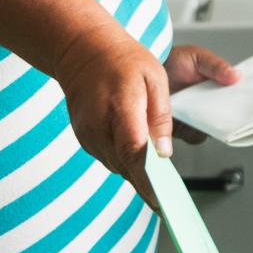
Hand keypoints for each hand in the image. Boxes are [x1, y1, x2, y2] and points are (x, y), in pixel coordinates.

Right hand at [51, 28, 179, 209]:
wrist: (83, 49)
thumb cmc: (122, 59)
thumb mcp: (155, 78)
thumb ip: (161, 116)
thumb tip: (164, 152)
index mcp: (120, 106)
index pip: (133, 150)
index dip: (148, 178)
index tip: (162, 198)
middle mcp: (98, 124)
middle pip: (125, 165)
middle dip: (147, 185)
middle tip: (168, 203)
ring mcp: (87, 132)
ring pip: (116, 165)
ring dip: (136, 173)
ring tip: (159, 185)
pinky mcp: (84, 137)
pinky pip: (108, 157)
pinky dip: (124, 161)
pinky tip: (139, 161)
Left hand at [164, 43, 241, 144]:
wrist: (147, 67)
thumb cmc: (175, 61)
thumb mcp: (199, 57)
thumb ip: (217, 66)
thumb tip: (236, 75)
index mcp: (219, 91)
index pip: (236, 102)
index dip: (242, 107)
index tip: (245, 107)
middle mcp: (209, 108)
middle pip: (225, 121)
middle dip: (225, 121)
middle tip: (219, 112)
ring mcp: (194, 119)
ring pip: (207, 131)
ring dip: (205, 127)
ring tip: (197, 115)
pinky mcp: (179, 129)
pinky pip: (189, 137)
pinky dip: (187, 132)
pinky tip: (182, 120)